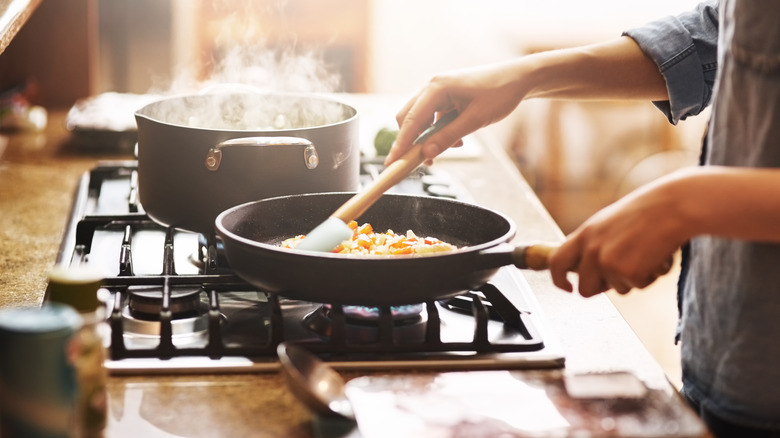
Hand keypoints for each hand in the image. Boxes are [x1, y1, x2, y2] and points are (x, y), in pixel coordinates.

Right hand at [385, 60, 529, 164]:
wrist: (519, 79)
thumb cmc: (500, 94)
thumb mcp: (475, 120)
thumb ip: (448, 137)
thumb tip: (426, 154)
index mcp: (437, 87)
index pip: (411, 120)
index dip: (400, 144)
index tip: (392, 163)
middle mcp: (432, 86)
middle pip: (408, 118)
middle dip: (413, 141)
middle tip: (421, 162)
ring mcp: (438, 91)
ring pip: (421, 119)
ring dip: (429, 138)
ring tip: (452, 148)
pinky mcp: (446, 97)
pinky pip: (433, 118)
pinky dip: (439, 131)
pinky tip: (458, 139)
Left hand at [548, 171, 688, 296]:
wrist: (673, 206)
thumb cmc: (647, 212)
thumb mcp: (608, 223)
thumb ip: (594, 244)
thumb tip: (585, 269)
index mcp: (584, 234)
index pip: (557, 262)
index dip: (558, 279)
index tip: (567, 287)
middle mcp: (591, 249)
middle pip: (585, 289)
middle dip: (602, 288)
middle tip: (623, 273)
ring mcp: (608, 262)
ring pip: (617, 290)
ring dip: (633, 278)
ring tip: (646, 253)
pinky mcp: (628, 272)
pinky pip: (638, 287)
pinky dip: (650, 276)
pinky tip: (657, 256)